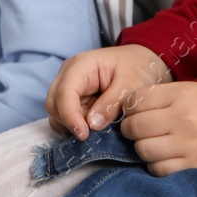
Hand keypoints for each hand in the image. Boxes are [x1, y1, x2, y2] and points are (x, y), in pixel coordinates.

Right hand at [45, 44, 169, 139]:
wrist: (143, 61)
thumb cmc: (138, 67)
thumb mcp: (131, 84)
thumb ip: (112, 104)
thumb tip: (91, 125)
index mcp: (82, 65)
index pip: (64, 92)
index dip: (70, 116)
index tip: (84, 135)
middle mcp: (69, 74)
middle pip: (53, 103)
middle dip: (68, 122)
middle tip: (90, 135)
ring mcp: (69, 85)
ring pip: (56, 112)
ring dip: (70, 125)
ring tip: (95, 128)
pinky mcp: (73, 97)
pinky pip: (64, 116)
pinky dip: (74, 125)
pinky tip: (92, 126)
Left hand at [119, 82, 196, 174]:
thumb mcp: (195, 87)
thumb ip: (167, 95)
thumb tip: (138, 105)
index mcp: (181, 94)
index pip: (137, 101)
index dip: (130, 105)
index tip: (134, 109)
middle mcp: (181, 118)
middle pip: (135, 127)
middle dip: (129, 128)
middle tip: (135, 127)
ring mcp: (188, 143)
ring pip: (144, 150)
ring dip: (141, 146)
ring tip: (148, 142)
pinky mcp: (195, 163)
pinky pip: (160, 169)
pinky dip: (154, 164)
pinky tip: (161, 156)